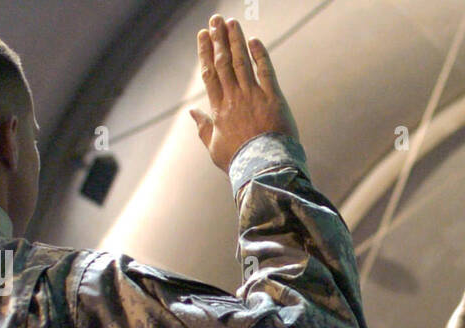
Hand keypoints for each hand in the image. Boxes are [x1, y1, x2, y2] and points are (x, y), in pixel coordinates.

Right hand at [190, 16, 298, 170]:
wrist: (263, 169)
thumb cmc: (239, 162)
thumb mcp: (214, 148)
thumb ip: (203, 128)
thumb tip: (191, 113)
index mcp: (218, 110)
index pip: (209, 74)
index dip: (205, 52)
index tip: (202, 35)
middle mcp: (233, 98)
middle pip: (223, 63)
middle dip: (218, 39)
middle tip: (215, 20)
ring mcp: (253, 97)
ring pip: (241, 62)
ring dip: (235, 40)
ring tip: (231, 22)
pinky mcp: (273, 99)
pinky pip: (265, 72)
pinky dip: (260, 55)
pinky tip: (254, 40)